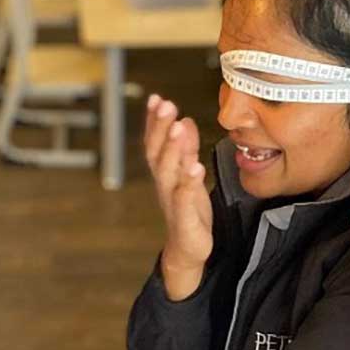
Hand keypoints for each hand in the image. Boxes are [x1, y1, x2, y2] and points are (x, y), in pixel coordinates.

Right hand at [145, 94, 212, 300]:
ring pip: (168, 173)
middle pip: (157, 154)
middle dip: (160, 129)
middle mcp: (165, 185)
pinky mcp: (185, 221)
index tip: (156, 98)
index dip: (154, 122)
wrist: (188, 250)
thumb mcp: (188, 174)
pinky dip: (188, 183)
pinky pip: (184, 200)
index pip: (155, 143)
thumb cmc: (188, 211)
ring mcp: (173, 203)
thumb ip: (186, 149)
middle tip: (166, 105)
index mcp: (165, 174)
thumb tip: (184, 120)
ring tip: (177, 128)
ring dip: (172, 150)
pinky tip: (194, 167)